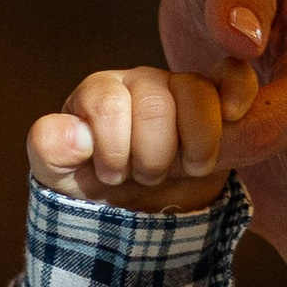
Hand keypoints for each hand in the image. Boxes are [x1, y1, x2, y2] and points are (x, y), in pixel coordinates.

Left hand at [29, 66, 235, 212]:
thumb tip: (74, 134)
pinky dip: (237, 92)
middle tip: (145, 178)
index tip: (112, 176)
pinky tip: (232, 116)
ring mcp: (181, 89)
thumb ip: (50, 150)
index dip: (113, 149)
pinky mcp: (218, 101)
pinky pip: (233, 76)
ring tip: (185, 169)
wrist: (141, 210)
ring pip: (195, 92)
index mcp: (100, 94)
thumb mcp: (58, 175)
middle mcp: (140, 83)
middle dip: (151, 155)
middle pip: (153, 103)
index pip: (106, 103)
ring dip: (194, 144)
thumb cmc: (96, 185)